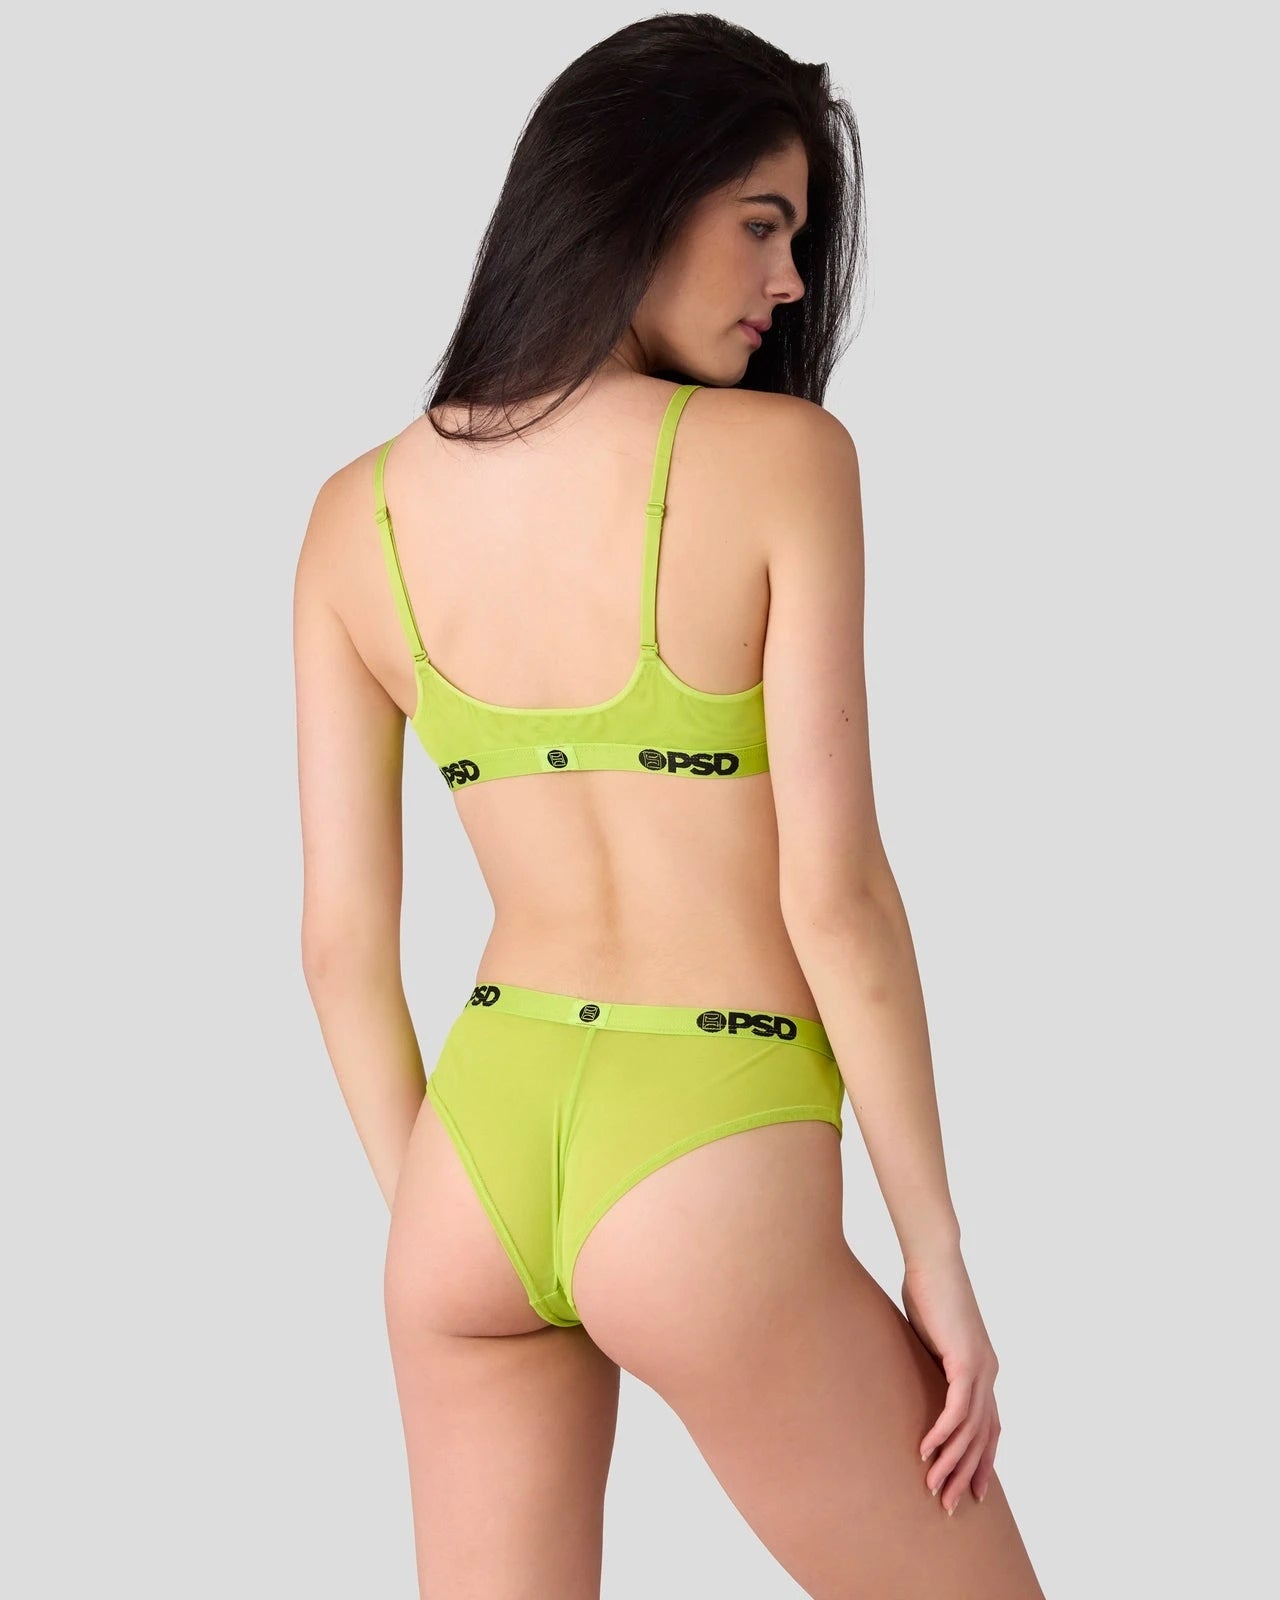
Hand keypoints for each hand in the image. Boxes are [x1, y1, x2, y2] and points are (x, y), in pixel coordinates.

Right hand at [901, 1254, 1000, 1513]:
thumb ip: (931, 1363)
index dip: (982, 1462)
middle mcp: (988, 1374)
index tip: (974, 1492)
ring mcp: (981, 1369)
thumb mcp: (931, 1337)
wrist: (936, 1260)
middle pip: (983, 1438)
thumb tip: (912, 1378)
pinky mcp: (965, 1361)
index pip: (989, 1428)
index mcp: (983, 1369)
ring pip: (971, 1431)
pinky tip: (928, 1452)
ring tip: (934, 1488)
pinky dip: (943, 1434)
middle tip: (951, 1507)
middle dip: (967, 1475)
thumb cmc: (929, 1290)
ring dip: (953, 1463)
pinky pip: (957, 1409)